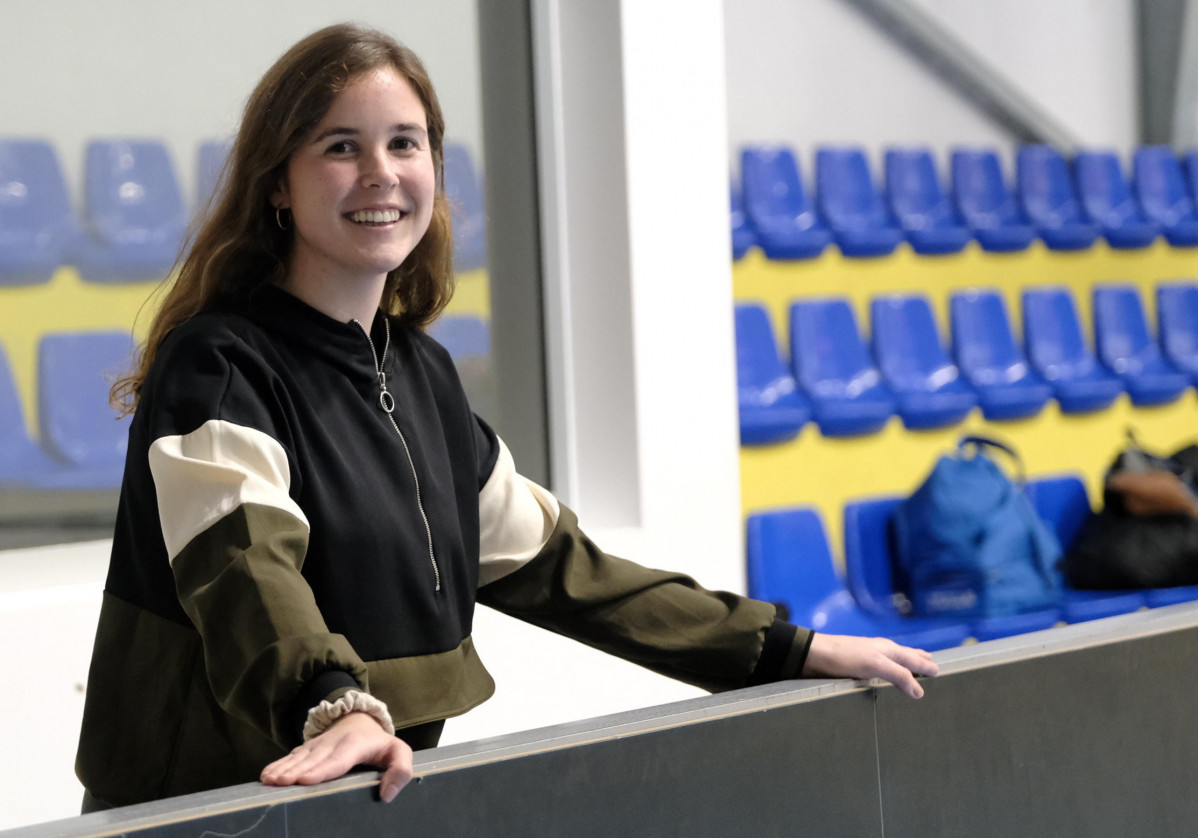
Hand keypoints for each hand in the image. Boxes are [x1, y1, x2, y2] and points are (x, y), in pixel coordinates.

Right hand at [260, 711, 413, 801]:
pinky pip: (291, 757)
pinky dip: (278, 765)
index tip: (306, 779)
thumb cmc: (379, 744)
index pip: (338, 759)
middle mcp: (332, 744)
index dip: (322, 769)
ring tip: (269, 781)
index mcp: (355, 746)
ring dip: (283, 769)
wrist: (359, 720)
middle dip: (296, 771)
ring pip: (299, 757)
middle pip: (313, 759)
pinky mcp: (307, 749)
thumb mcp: (398, 752)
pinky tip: (266, 776)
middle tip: (280, 783)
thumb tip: (388, 795)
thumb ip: (400, 770)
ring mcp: (317, 746)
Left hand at [802, 634, 938, 698]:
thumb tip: (920, 692)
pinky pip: (881, 670)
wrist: (816, 654)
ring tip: (913, 670)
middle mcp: (882, 652)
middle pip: (906, 656)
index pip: (914, 660)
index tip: (939, 672)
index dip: (927, 667)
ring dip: (905, 665)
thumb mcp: (875, 665)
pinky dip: (890, 673)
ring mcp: (870, 658)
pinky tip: (885, 678)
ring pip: (894, 661)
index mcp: (889, 650)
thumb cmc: (845, 656)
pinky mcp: (858, 667)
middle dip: (919, 661)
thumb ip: (898, 676)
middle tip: (932, 665)